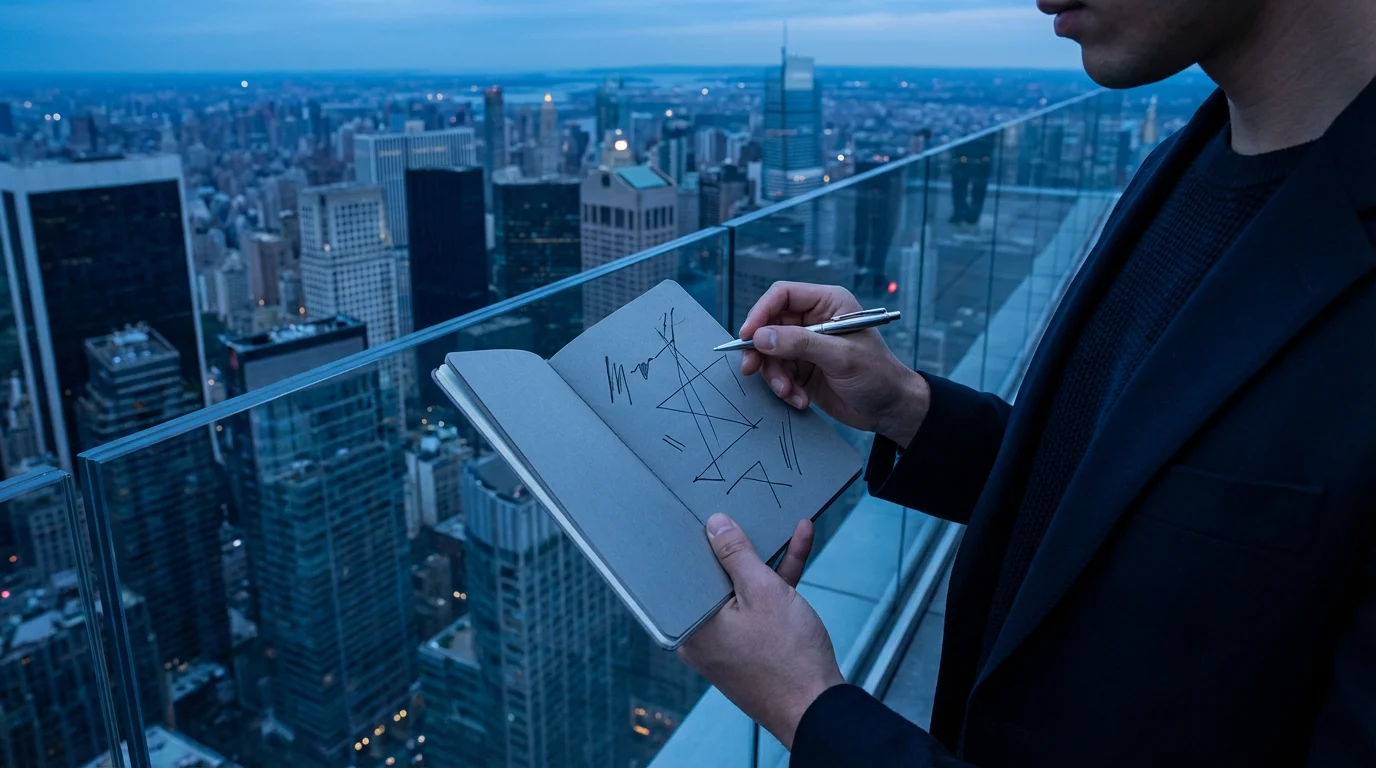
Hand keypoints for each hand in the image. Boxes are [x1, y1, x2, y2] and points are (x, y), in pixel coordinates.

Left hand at [678, 513, 844, 749]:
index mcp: (691, 625)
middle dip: (735, 545)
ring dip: (763, 558)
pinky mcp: (751, 645)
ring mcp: (727, 641)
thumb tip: (715, 524)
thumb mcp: (763, 591)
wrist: (819, 709)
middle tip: (738, 511)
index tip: (701, 513)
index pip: (684, 572)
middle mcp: (701, 635)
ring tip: (778, 523)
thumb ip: (736, 554)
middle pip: (714, 578)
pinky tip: (798, 547)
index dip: (695, 540)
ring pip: (741, 588)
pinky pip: (758, 605)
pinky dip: (776, 581)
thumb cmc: (788, 657)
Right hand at [739, 281, 929, 447]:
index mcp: (828, 303)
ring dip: (774, 375)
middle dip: (761, 350)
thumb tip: (761, 337)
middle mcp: (814, 320)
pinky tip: (800, 400)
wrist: (890, 410)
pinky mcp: (802, 369)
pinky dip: (784, 388)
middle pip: (769, 325)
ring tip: (788, 392)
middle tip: (751, 368)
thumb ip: (800, 343)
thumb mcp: (840, 357)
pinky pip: (778, 373)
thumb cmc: (877, 375)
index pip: (783, 295)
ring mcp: (806, 346)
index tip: (748, 335)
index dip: (761, 312)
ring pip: (770, 352)